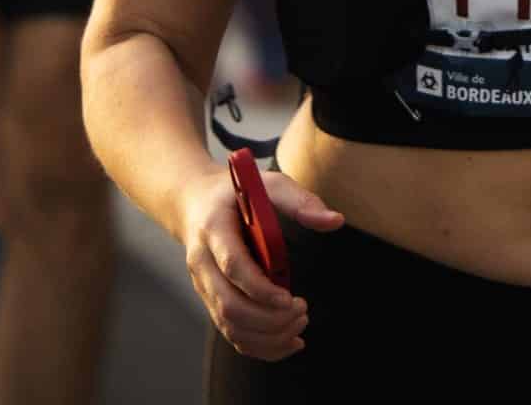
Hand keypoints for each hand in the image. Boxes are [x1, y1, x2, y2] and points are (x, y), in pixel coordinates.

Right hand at [178, 165, 342, 361]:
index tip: (289, 298)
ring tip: (300, 324)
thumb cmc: (238, 193)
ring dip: (267, 336)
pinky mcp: (211, 301)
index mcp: (213, 228)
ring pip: (230, 326)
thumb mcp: (267, 184)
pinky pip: (231, 333)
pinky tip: (288, 341)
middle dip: (269, 318)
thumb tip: (335, 221)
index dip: (260, 288)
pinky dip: (260, 346)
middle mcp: (202, 262)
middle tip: (303, 311)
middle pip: (229, 305)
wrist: (195, 203)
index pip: (232, 265)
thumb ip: (299, 201)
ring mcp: (204, 286)